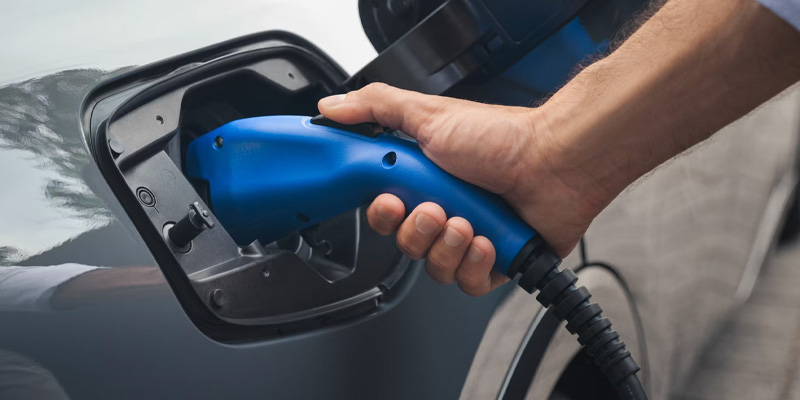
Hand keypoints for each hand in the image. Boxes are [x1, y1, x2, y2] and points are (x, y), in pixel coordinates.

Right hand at [318, 83, 602, 295]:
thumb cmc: (502, 137)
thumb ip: (376, 108)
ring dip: (447, 246)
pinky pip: (468, 283)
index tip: (391, 200)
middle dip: (416, 231)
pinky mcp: (495, 262)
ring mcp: (470, 239)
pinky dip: (475, 264)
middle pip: (406, 244)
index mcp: (425, 180)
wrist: (556, 161)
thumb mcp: (429, 115)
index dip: (382, 214)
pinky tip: (487, 240)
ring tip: (467, 223)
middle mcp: (445, 210)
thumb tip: (333, 107)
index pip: (384, 211)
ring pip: (434, 267)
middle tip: (434, 210)